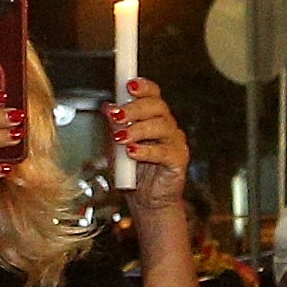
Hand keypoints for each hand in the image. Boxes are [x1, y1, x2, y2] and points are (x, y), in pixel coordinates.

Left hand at [112, 77, 188, 214]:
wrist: (146, 201)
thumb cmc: (133, 172)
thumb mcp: (115, 146)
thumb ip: (113, 126)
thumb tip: (107, 107)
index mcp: (153, 117)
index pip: (153, 94)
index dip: (143, 87)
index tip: (129, 85)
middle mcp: (166, 126)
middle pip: (157, 107)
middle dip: (135, 108)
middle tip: (117, 115)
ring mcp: (175, 142)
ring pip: (161, 126)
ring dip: (138, 130)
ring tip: (121, 138)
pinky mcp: (179, 159)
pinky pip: (164, 151)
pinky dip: (146, 151)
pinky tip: (132, 152)